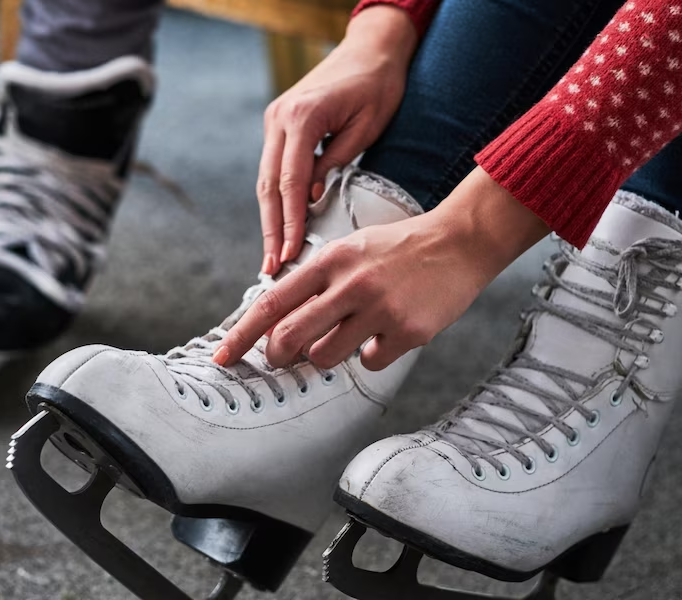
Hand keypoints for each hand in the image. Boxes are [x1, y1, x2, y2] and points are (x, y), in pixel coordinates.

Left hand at [218, 168, 550, 369]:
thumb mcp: (349, 250)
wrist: (460, 241)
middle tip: (282, 357)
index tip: (221, 357)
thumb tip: (278, 322)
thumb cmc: (397, 249)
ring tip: (348, 335)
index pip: (271, 304)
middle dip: (276, 356)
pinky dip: (371, 355)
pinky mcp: (407, 332)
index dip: (241, 335)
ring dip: (326, 355)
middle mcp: (350, 284)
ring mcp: (379, 309)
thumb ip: (315, 281)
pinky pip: (369, 363)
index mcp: (329, 260)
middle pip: (288, 339)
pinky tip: (387, 333)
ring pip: (324, 357)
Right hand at [257, 6, 417, 275]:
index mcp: (302, 117)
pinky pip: (274, 168)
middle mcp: (279, 118)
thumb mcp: (366, 127)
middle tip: (271, 267)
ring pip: (266, 179)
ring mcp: (274, 119)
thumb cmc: (377, 85)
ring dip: (269, 218)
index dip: (288, 222)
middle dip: (270, 230)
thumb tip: (310, 198)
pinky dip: (276, 198)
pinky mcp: (278, 124)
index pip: (290, 181)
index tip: (289, 253)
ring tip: (272, 255)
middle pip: (269, 185)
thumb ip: (335, 163)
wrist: (372, 49)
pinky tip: (279, 225)